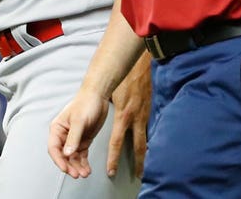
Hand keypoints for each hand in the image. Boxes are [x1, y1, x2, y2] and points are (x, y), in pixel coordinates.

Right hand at [48, 89, 109, 178]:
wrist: (99, 96)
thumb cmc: (86, 104)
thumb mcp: (79, 121)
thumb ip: (73, 138)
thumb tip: (67, 154)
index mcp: (57, 129)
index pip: (54, 148)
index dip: (58, 160)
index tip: (65, 169)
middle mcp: (63, 135)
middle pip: (63, 156)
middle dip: (69, 166)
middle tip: (77, 174)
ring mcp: (74, 139)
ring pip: (73, 158)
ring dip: (77, 166)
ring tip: (85, 174)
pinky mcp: (83, 140)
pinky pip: (81, 155)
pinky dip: (84, 163)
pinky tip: (87, 170)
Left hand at [107, 54, 150, 178]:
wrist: (142, 64)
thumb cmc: (123, 77)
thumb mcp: (111, 95)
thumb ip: (104, 109)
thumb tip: (89, 122)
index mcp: (124, 116)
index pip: (117, 143)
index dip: (114, 158)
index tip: (112, 171)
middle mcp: (137, 118)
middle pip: (139, 147)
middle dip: (139, 163)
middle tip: (138, 176)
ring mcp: (146, 115)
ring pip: (147, 139)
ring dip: (146, 152)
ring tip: (146, 165)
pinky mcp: (151, 110)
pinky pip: (151, 129)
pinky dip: (151, 139)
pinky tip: (151, 145)